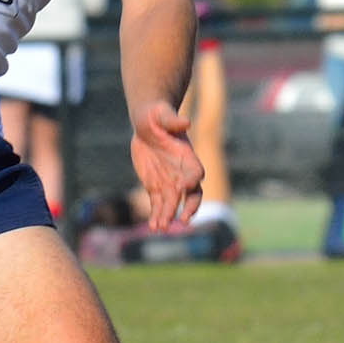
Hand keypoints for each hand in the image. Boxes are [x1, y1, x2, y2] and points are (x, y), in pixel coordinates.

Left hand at [129, 101, 203, 229]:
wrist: (148, 124)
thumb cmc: (158, 115)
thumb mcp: (162, 114)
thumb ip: (173, 120)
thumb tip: (185, 122)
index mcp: (187, 156)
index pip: (195, 172)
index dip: (192, 180)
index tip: (185, 187)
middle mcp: (182, 173)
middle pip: (191, 194)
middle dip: (187, 207)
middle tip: (182, 219)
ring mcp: (170, 181)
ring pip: (173, 203)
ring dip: (168, 215)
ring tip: (160, 228)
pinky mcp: (157, 186)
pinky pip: (158, 203)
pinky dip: (157, 215)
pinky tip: (154, 226)